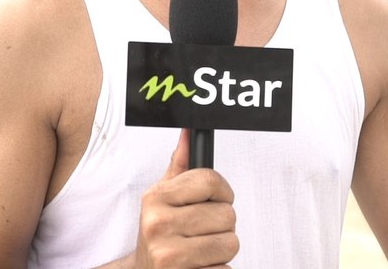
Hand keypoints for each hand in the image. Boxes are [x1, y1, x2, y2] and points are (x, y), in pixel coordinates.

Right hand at [133, 129, 238, 267]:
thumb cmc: (159, 233)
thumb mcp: (163, 198)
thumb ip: (180, 165)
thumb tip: (189, 132)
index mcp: (156, 199)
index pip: (211, 180)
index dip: (222, 191)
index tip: (214, 200)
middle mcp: (158, 225)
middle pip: (227, 214)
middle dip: (221, 225)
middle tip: (201, 231)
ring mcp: (169, 256)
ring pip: (231, 243)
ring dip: (222, 249)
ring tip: (200, 250)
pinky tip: (199, 266)